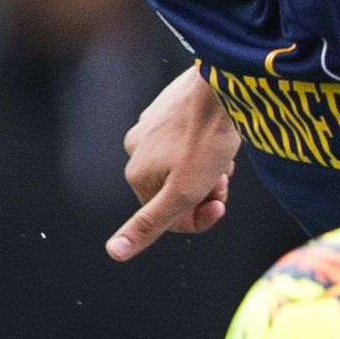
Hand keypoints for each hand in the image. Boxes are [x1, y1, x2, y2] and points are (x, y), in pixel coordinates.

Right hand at [111, 66, 241, 260]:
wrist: (222, 86)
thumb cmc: (207, 139)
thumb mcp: (183, 192)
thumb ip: (151, 224)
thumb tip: (114, 252)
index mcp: (136, 174)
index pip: (168, 217)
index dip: (200, 217)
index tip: (221, 204)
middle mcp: (135, 149)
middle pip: (176, 191)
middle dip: (204, 192)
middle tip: (225, 179)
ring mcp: (150, 126)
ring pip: (184, 167)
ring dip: (209, 171)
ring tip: (225, 157)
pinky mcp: (167, 109)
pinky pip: (188, 142)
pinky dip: (207, 148)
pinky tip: (220, 139)